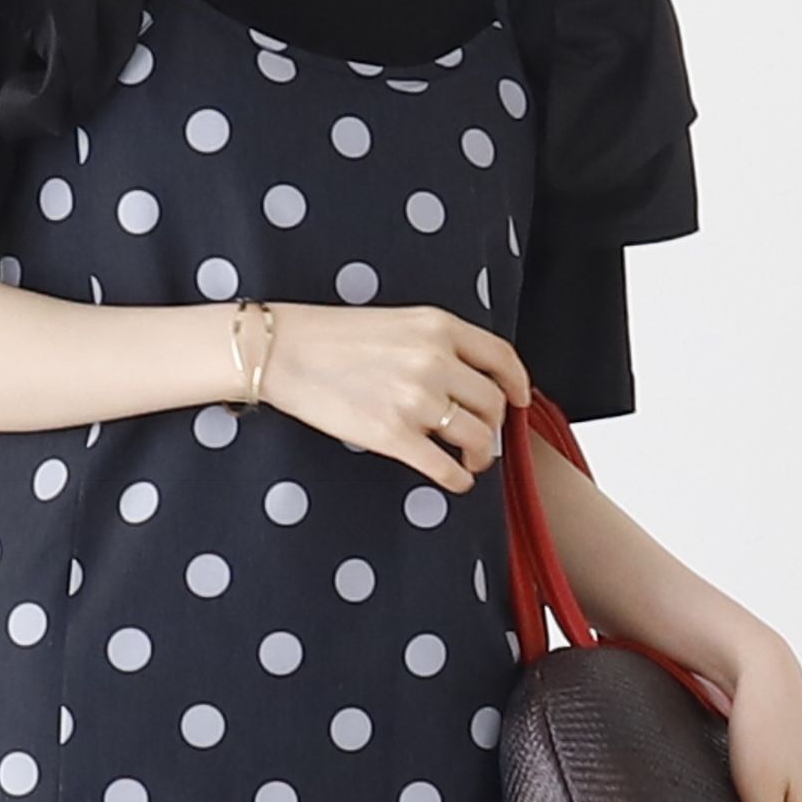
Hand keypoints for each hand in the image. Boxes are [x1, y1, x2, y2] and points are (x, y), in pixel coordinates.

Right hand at [259, 301, 531, 490]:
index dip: (517, 383)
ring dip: (480, 455)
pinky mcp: (393, 435)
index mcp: (438, 326)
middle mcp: (435, 361)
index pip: (501, 357)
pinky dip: (457, 479)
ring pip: (477, 437)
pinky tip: (454, 480)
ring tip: (470, 460)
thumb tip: (467, 379)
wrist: (282, 351)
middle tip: (483, 436)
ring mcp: (416, 399)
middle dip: (495, 426)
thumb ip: (437, 344)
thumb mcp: (397, 321)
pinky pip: (445, 467)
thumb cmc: (331, 336)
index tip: (519, 399)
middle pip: (493, 404)